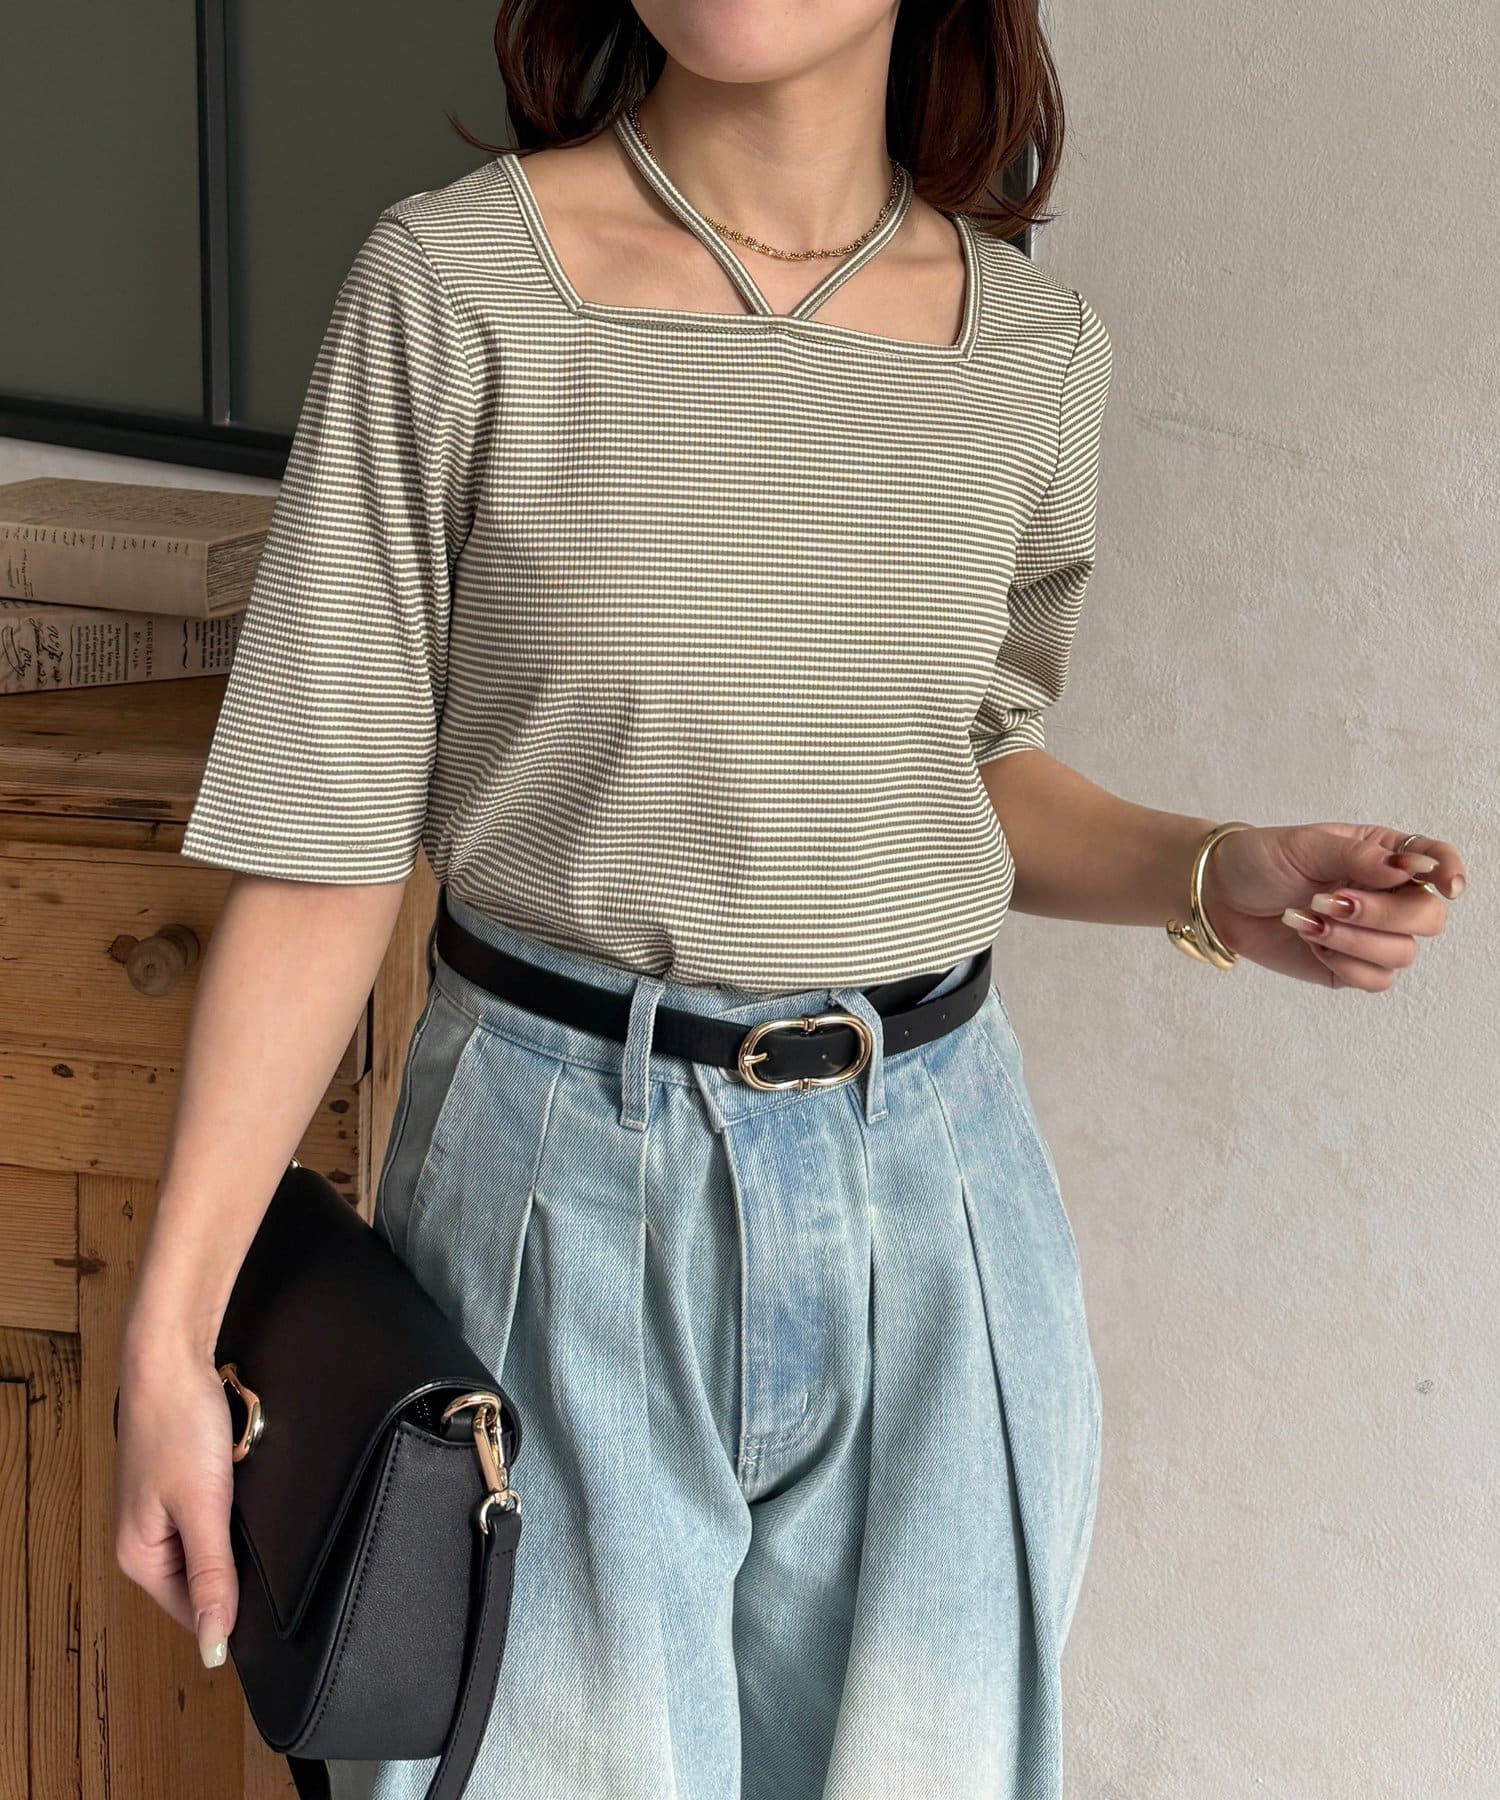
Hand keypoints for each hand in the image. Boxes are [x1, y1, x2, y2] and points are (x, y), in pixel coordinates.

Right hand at [113, 1340, 238, 1668]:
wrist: (171, 1358)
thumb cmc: (179, 1426)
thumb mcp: (204, 1508)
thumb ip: (212, 1577)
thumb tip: (213, 1646)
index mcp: (139, 1558)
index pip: (194, 1613)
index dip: (234, 1611)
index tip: (275, 1601)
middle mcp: (144, 1539)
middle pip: (202, 1581)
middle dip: (237, 1568)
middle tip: (269, 1544)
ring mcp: (159, 1509)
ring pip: (209, 1545)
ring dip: (235, 1536)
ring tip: (255, 1515)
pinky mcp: (177, 1482)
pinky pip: (210, 1515)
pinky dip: (231, 1509)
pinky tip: (245, 1494)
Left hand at [1197, 822, 1465, 989]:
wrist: (1219, 896)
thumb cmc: (1262, 861)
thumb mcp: (1308, 846)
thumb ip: (1360, 857)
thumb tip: (1411, 867)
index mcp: (1383, 856)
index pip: (1435, 861)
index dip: (1449, 872)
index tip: (1445, 884)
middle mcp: (1386, 896)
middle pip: (1428, 917)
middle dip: (1382, 914)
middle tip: (1329, 902)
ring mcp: (1370, 935)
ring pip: (1402, 953)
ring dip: (1353, 940)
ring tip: (1308, 920)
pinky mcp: (1348, 967)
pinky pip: (1374, 980)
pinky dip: (1343, 963)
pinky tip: (1311, 942)